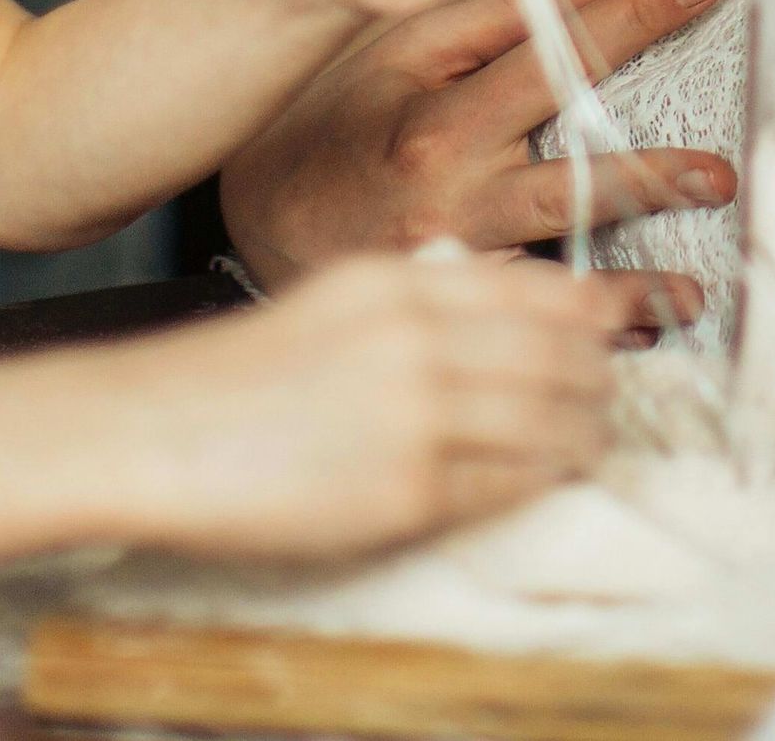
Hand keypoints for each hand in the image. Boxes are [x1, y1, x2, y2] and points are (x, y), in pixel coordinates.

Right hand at [111, 254, 619, 557]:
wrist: (158, 433)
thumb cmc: (238, 373)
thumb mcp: (333, 298)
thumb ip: (416, 290)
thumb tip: (500, 291)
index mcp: (399, 282)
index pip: (532, 291)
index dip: (589, 311)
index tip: (617, 322)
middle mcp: (418, 339)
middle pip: (555, 356)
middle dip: (598, 376)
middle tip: (611, 390)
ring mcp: (417, 417)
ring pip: (546, 423)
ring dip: (582, 434)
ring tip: (591, 440)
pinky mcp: (406, 492)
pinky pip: (504, 486)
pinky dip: (536, 481)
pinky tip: (543, 479)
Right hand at [219, 0, 730, 322]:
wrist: (260, 216)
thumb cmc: (337, 120)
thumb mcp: (402, 50)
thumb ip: (499, 15)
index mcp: (441, 114)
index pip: (554, 54)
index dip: (634, 13)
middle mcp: (450, 191)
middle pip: (570, 175)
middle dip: (653, 173)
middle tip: (722, 174)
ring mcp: (452, 260)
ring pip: (555, 271)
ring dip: (632, 286)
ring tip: (693, 291)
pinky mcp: (448, 309)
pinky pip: (528, 326)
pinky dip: (584, 335)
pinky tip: (640, 338)